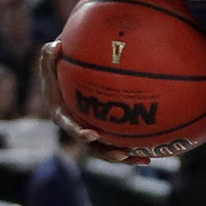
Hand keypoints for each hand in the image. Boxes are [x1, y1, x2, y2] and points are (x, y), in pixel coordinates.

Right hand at [39, 41, 148, 164]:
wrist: (70, 70)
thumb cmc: (62, 62)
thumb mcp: (53, 57)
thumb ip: (51, 55)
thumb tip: (54, 45)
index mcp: (62, 112)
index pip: (69, 125)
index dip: (79, 132)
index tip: (91, 135)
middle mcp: (77, 125)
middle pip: (92, 145)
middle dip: (107, 152)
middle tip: (122, 154)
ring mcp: (91, 128)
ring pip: (108, 148)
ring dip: (125, 156)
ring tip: (144, 160)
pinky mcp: (106, 128)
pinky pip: (120, 139)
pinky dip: (135, 145)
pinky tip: (154, 150)